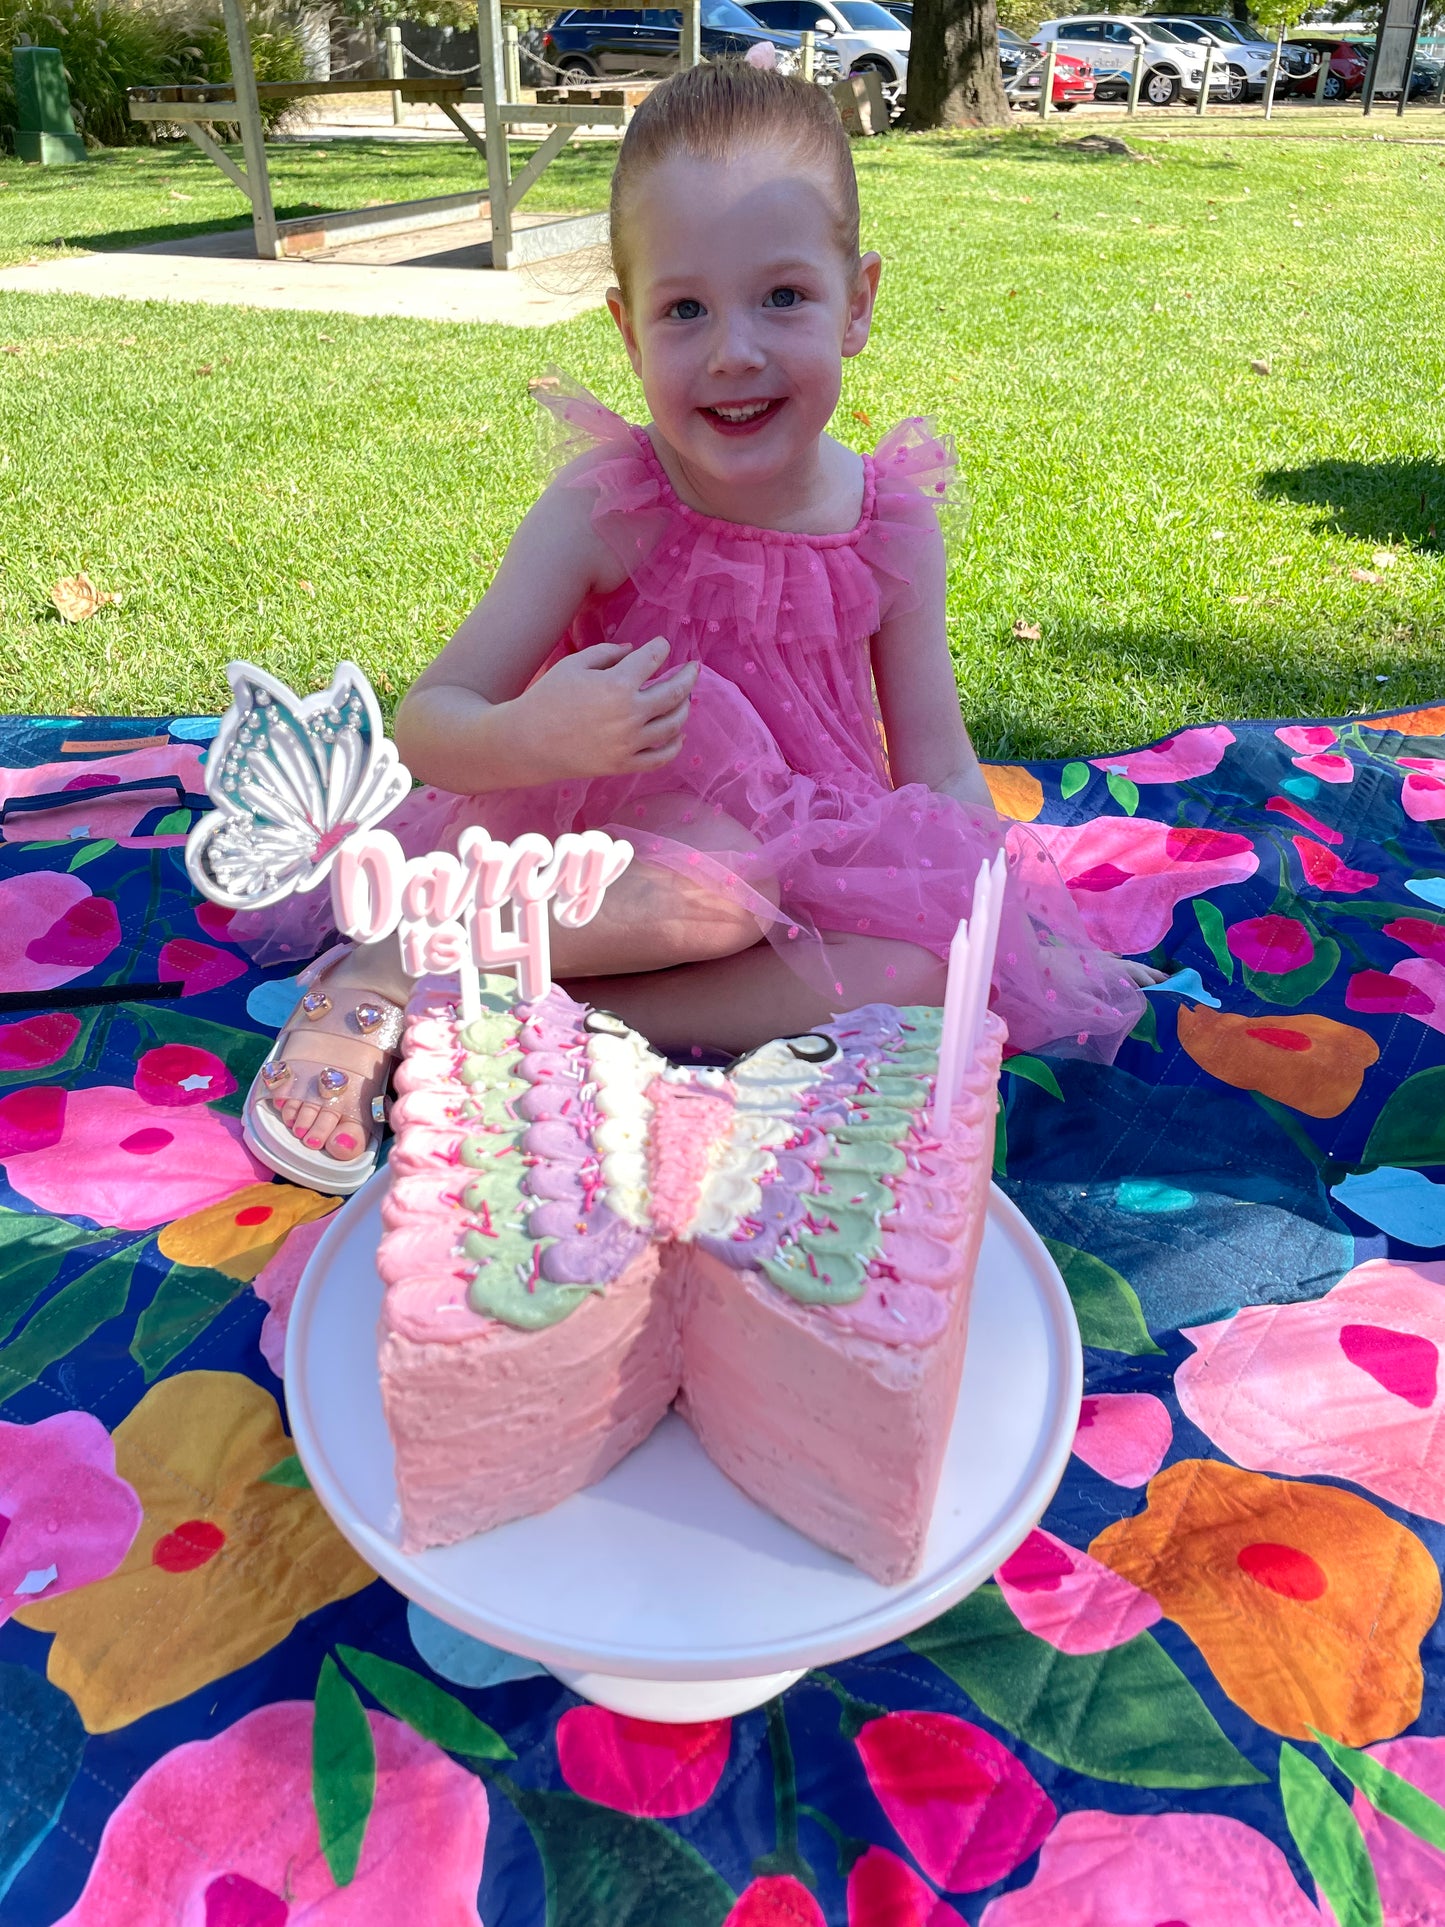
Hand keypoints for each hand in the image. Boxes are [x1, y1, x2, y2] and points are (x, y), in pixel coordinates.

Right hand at [511, 637, 698, 780]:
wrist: (526, 742)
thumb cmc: (546, 698)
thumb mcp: (574, 664)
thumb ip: (608, 653)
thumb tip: (634, 651)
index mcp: (617, 684)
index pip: (653, 659)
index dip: (661, 648)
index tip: (662, 645)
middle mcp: (630, 714)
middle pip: (675, 693)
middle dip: (688, 676)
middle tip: (693, 668)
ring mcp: (630, 742)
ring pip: (674, 725)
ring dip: (684, 708)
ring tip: (685, 699)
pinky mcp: (624, 764)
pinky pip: (661, 757)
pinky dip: (674, 745)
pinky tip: (677, 734)